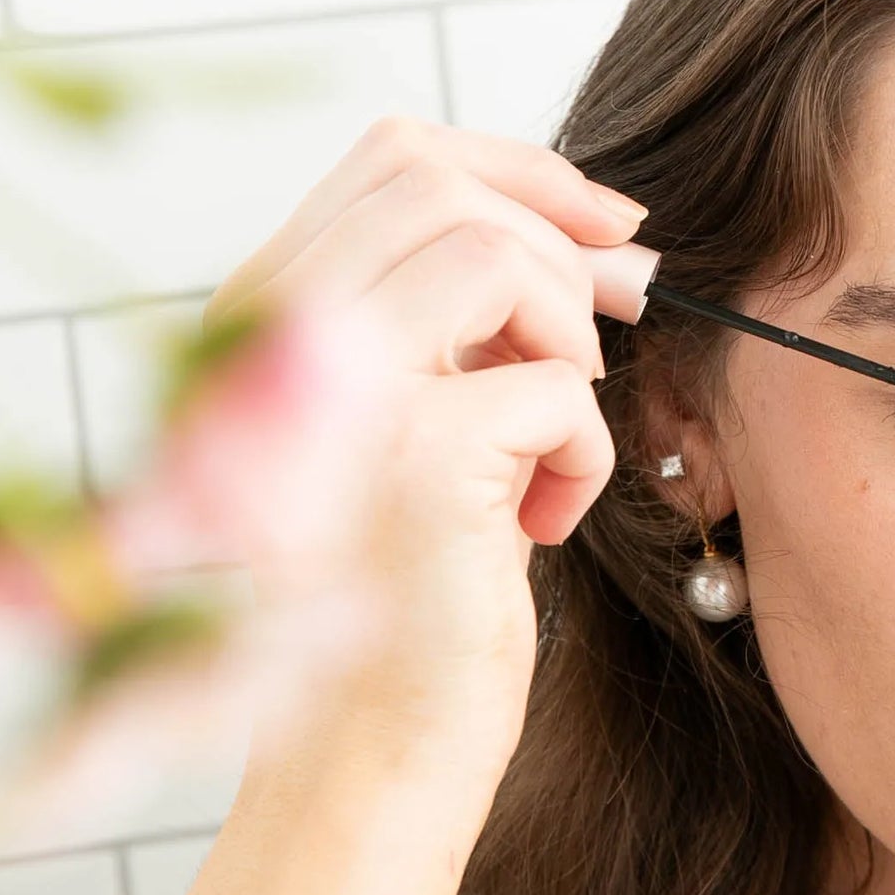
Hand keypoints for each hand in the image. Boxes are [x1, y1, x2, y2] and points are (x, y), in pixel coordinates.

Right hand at [204, 115, 659, 793]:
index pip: (396, 155)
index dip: (523, 170)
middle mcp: (276, 339)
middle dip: (562, 241)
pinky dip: (586, 453)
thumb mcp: (438, 417)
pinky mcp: (414, 459)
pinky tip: (546, 524)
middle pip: (442, 184)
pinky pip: (555, 387)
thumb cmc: (424, 583)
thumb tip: (608, 234)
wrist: (382, 739)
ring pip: (496, 257)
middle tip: (626, 312)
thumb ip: (470, 318)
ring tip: (556, 439)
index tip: (610, 225)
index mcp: (268, 316)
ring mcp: (337, 393)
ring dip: (569, 341)